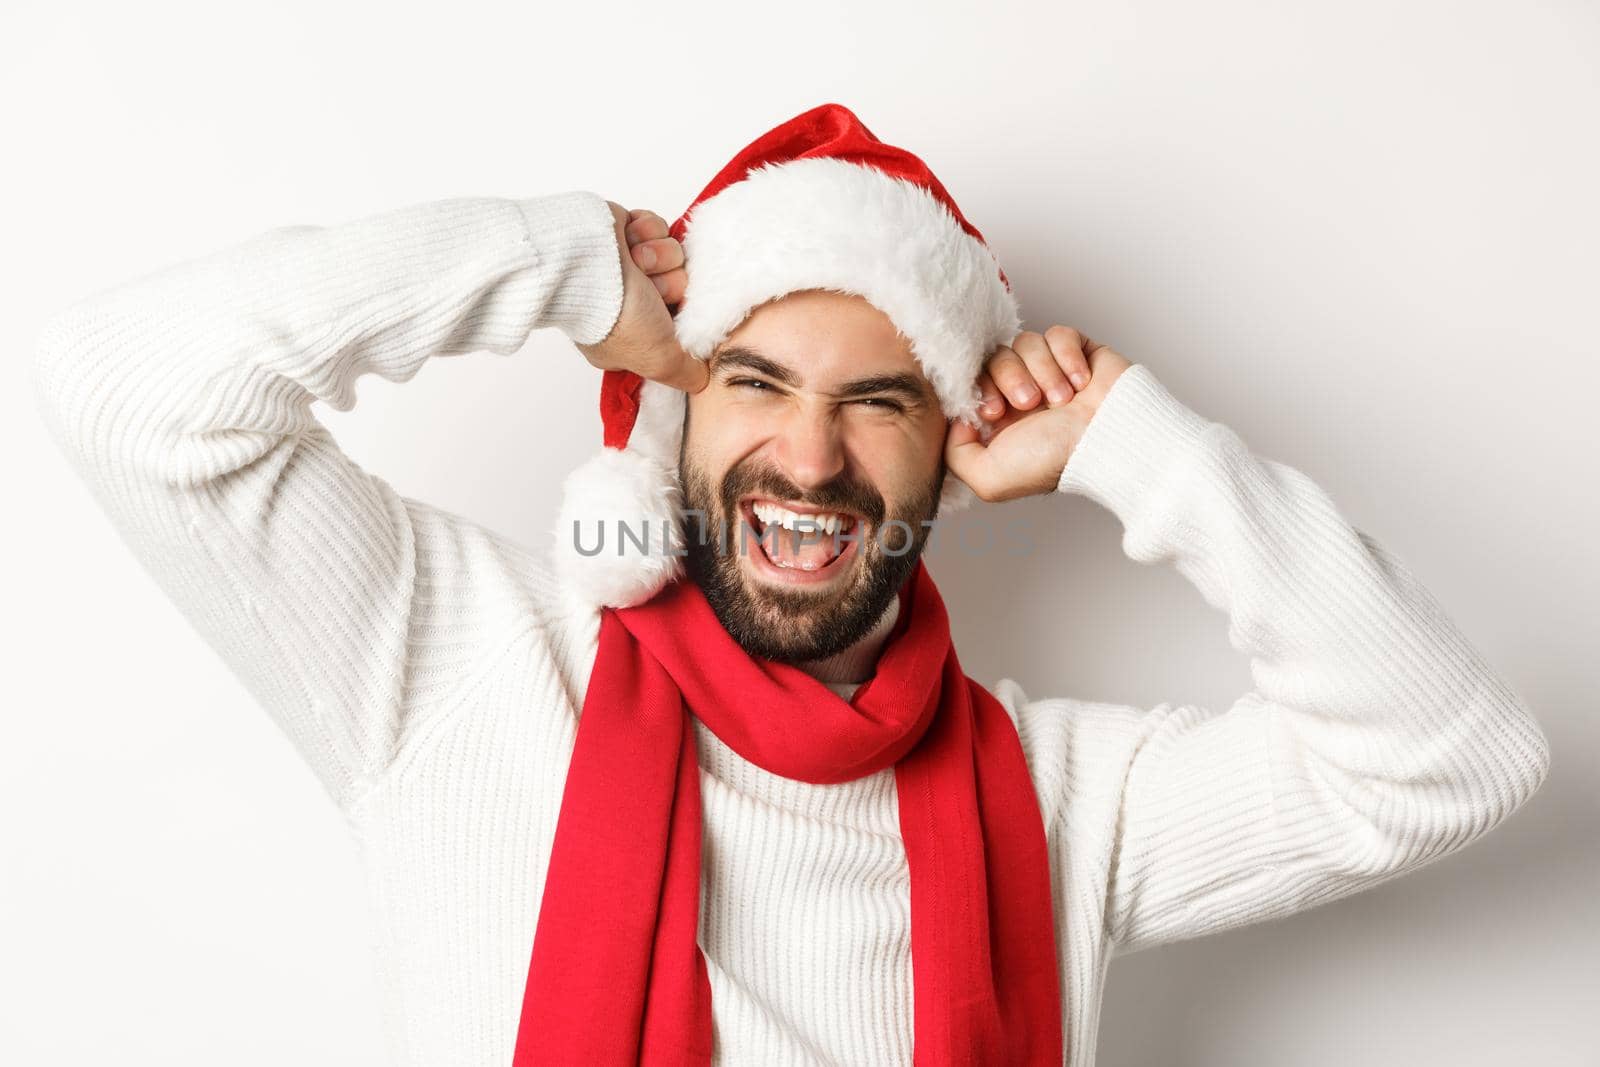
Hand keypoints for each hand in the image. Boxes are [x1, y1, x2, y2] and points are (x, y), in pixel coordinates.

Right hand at [574, 202, 708, 394]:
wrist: (586, 260)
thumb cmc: (616, 314)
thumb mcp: (659, 360)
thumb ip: (686, 374)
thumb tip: (702, 380)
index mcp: (628, 336)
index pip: (674, 328)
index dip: (677, 323)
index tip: (669, 324)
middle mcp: (627, 302)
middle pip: (680, 288)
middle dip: (668, 286)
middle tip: (646, 291)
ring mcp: (626, 265)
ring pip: (675, 256)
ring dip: (657, 258)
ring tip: (633, 264)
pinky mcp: (625, 232)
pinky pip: (659, 227)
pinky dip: (645, 233)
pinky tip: (626, 242)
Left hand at [945, 326, 1130, 502]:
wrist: (1109, 443)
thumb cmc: (1054, 462)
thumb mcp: (989, 479)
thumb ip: (955, 455)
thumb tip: (956, 420)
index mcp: (1001, 415)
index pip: (971, 379)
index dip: (980, 389)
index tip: (996, 412)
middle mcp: (1022, 390)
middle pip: (995, 356)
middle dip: (1011, 378)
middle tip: (1030, 404)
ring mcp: (1050, 369)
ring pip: (1026, 342)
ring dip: (1044, 372)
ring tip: (1063, 400)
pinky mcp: (1077, 351)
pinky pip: (1058, 334)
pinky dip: (1068, 358)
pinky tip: (1081, 384)